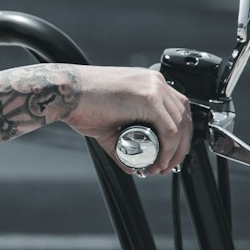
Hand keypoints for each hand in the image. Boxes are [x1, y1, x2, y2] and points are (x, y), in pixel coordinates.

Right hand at [62, 66, 192, 175]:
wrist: (65, 93)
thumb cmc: (81, 104)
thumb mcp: (109, 125)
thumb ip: (123, 143)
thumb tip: (134, 165)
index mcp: (147, 83)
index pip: (177, 110)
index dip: (178, 137)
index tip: (167, 156)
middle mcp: (154, 82)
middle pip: (183, 117)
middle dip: (180, 147)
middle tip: (166, 166)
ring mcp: (153, 88)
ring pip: (180, 125)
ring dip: (174, 152)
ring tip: (159, 167)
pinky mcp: (148, 98)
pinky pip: (169, 129)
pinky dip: (168, 149)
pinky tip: (158, 160)